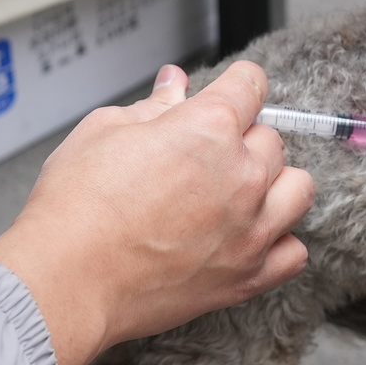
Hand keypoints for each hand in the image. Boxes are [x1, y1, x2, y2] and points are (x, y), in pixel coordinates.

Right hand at [0, 62, 314, 364]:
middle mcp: (243, 176)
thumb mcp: (105, 131)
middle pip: (272, 140)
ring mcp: (252, 229)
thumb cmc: (77, 207)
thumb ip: (154, 106)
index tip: (233, 91)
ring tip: (239, 192)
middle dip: (244, 140)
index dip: (238, 85)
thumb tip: (174, 85)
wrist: (67, 279)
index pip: (252, 86)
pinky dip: (280, 243)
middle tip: (207, 155)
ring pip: (298, 189)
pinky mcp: (248, 275)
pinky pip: (295, 252)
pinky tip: (251, 237)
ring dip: (276, 184)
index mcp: (211, 129)